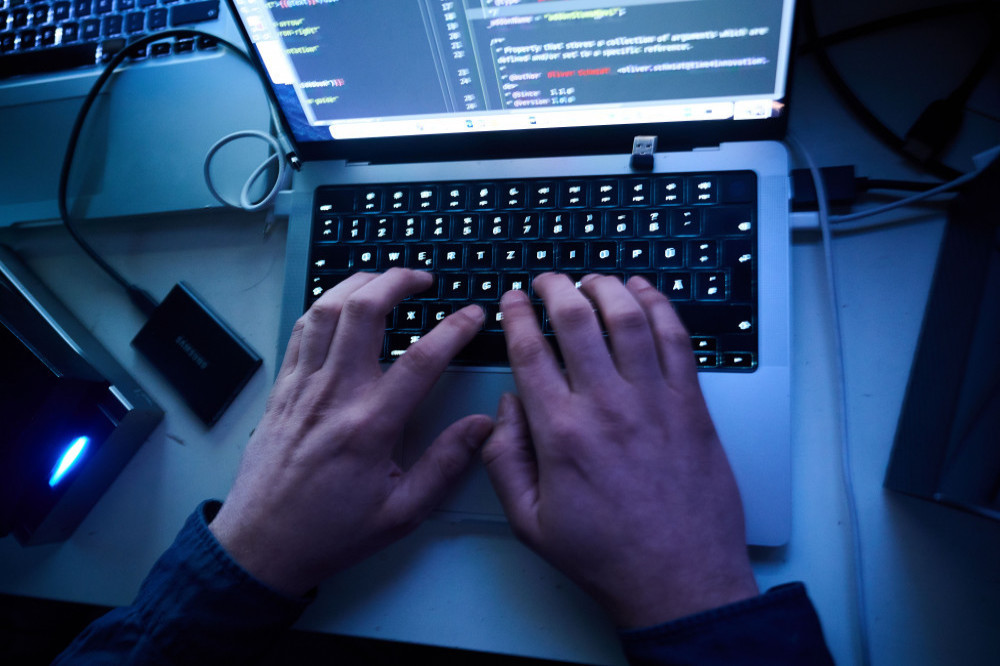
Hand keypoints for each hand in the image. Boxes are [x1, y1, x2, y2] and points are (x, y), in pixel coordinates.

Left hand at [209, 269, 492, 596]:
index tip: (475, 314)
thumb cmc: (331, 533)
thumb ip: (445, 464)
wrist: (261, 545)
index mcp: (369, 426)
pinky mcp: (282, 389)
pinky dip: (325, 306)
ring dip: (358, 283)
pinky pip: (301, 330)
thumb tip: (483, 426)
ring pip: (326, 310)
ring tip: (384, 280)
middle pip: (363, 312)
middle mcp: (333, 394)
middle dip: (397, 281)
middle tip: (423, 278)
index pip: (421, 359)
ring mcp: (302, 387)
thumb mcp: (401, 512)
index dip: (453, 328)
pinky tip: (342, 306)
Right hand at [483, 273, 757, 627]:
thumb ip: (504, 459)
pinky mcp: (692, 405)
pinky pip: (677, 339)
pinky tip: (644, 293)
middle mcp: (607, 405)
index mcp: (560, 432)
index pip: (530, 350)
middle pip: (578, 320)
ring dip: (607, 288)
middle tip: (548, 280)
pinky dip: (659, 306)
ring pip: (628, 318)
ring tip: (592, 280)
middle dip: (557, 288)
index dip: (517, 315)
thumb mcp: (528, 522)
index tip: (512, 299)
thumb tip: (505, 407)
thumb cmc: (604, 555)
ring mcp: (654, 401)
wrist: (679, 580)